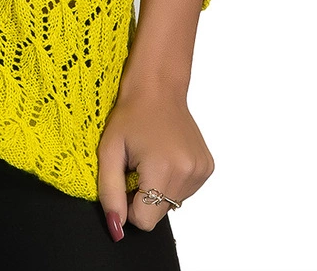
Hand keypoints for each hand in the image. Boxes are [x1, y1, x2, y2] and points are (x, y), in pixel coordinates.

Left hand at [97, 83, 213, 238]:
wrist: (158, 86)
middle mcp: (188, 172)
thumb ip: (110, 193)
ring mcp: (201, 170)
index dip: (128, 205)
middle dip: (143, 197)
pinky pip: (184, 192)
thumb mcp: (109, 151)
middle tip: (137, 165)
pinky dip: (171, 181)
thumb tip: (117, 229)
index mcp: (163, 168)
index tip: (126, 178)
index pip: (145, 220)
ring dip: (158, 188)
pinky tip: (165, 156)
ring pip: (172, 204)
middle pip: (158, 213)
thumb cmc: (130, 114)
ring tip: (151, 157)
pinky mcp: (207, 168)